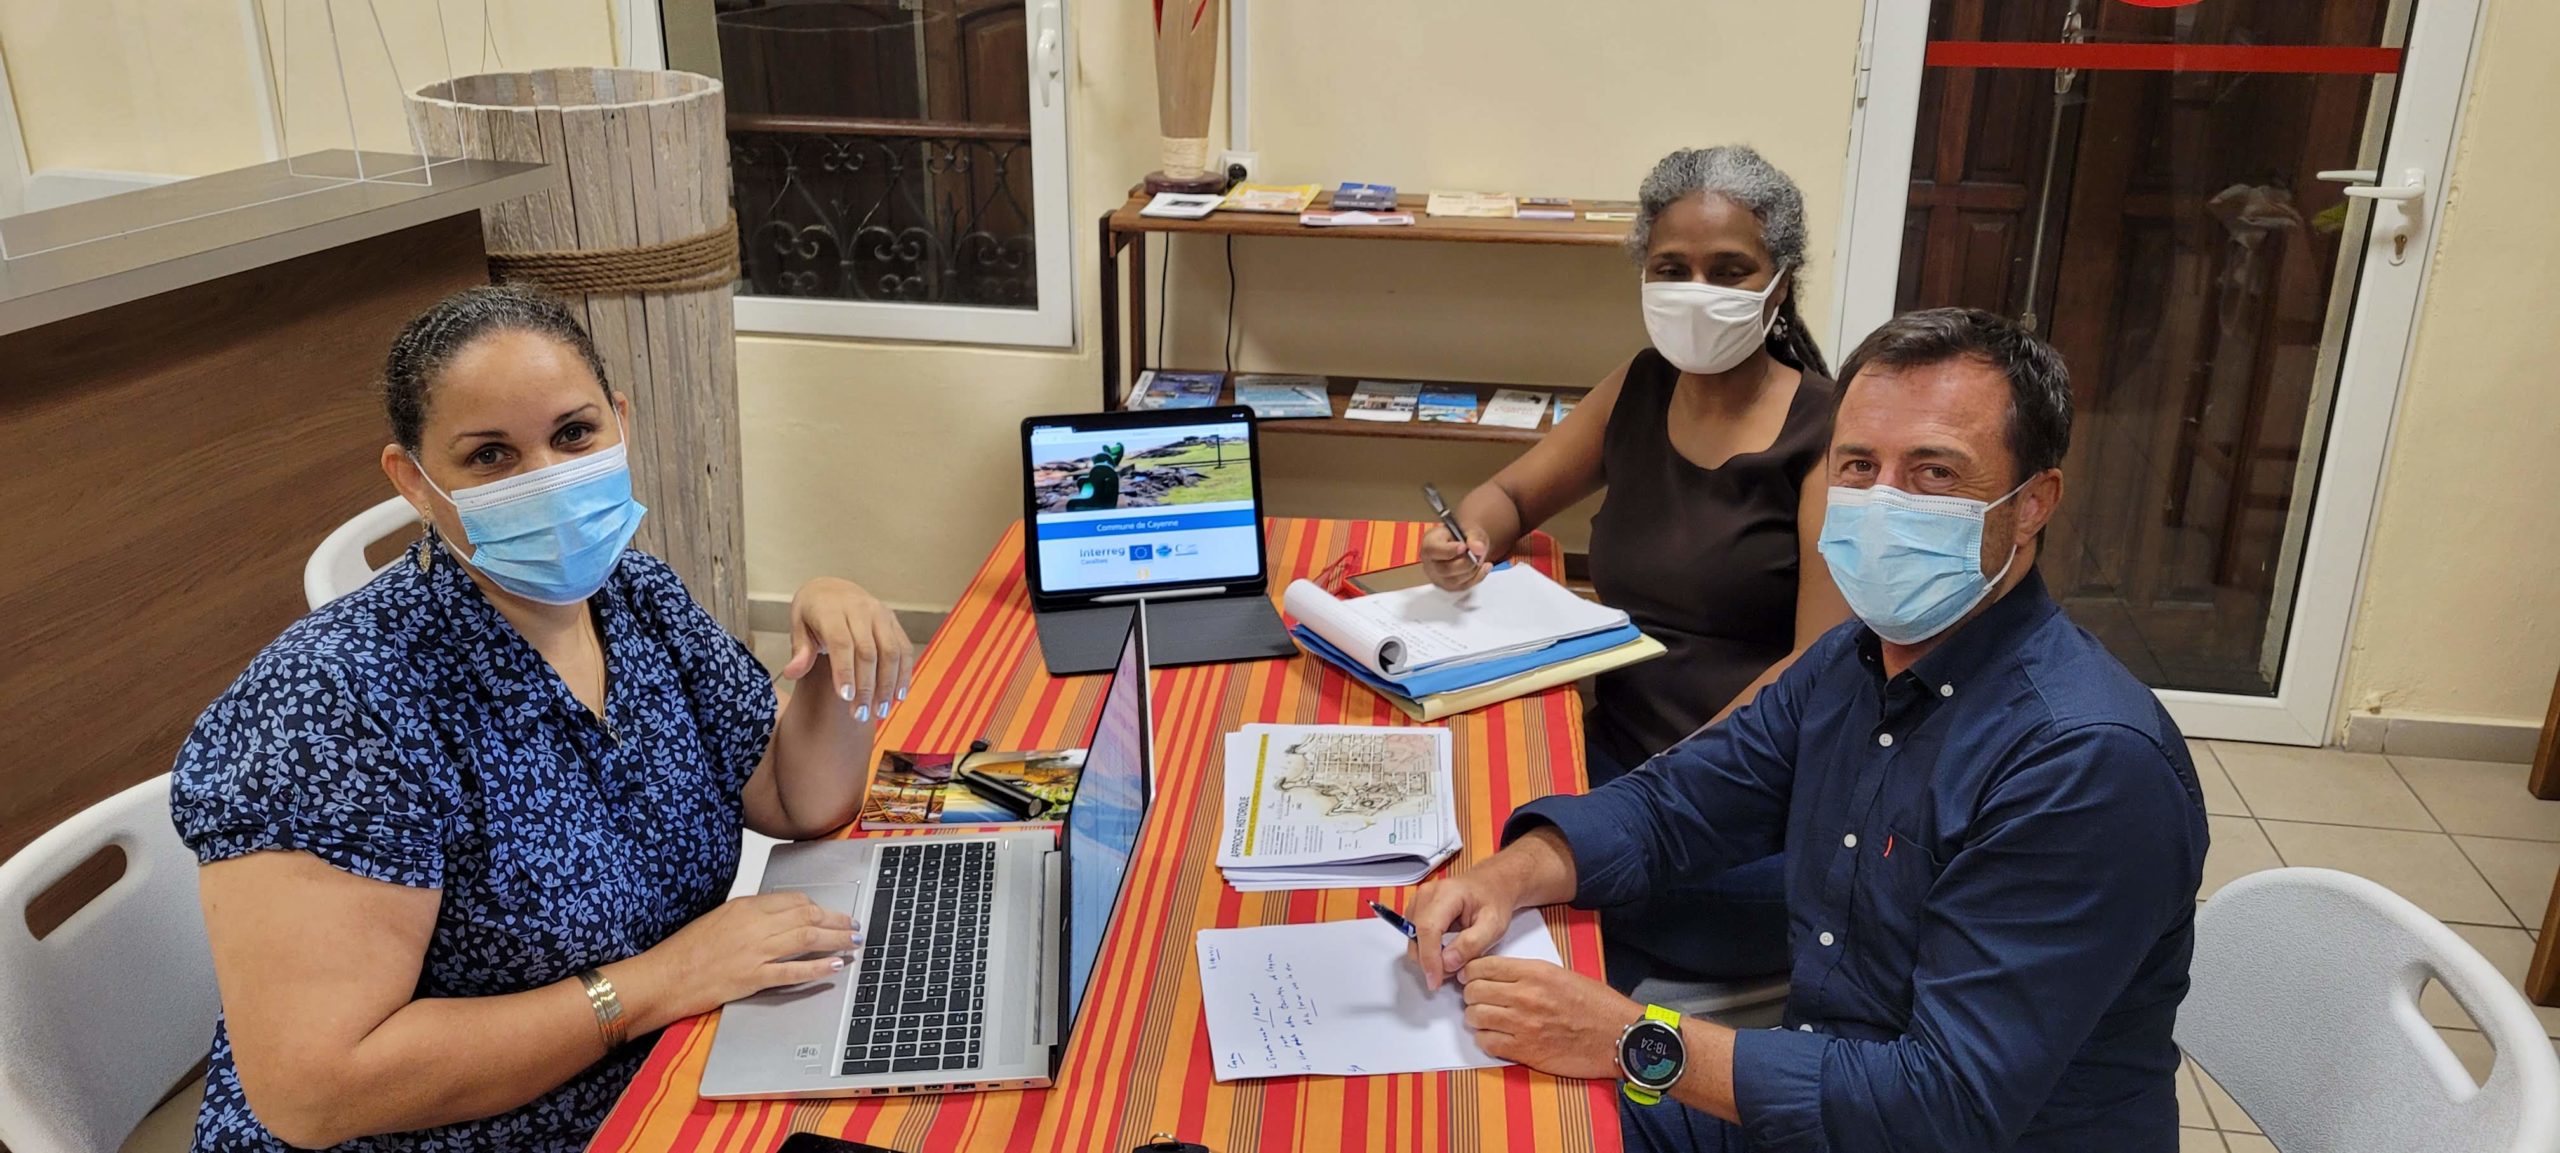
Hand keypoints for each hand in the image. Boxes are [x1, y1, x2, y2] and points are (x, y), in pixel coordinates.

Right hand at [625, 892, 860, 1025]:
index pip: (794, 900)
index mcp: (745, 906)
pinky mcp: (753, 977)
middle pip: (807, 915)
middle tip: (854, 925)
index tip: (831, 913)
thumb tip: (775, 920)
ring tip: (854, 942)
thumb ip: (748, 917)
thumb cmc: (684, 950)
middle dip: (836, 920)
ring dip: (836, 939)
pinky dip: (819, 967)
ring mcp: (755, 951)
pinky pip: (794, 970)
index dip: (819, 906)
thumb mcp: (717, 919)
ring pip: (807, 938)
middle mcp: (754, 924)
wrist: (662, 977)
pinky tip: (835, 965)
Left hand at [781, 577, 912, 721]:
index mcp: (832, 609)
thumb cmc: (813, 613)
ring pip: (890, 652)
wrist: (834, 590)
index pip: (841, 642)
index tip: (846, 698)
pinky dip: (903, 674)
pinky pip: (904, 649)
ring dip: (887, 685)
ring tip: (880, 712)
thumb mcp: (798, 625)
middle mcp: (860, 609)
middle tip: (861, 715)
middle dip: (866, 686)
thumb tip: (792, 673)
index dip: (845, 671)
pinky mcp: (894, 621)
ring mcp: (881, 614)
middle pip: (868, 652)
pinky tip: (897, 697)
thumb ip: (799, 650)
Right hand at [1404, 868, 1520, 992]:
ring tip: (1454, 958)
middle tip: (1455, 969)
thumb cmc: (1494, 902)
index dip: (1429, 958)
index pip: (1428, 929)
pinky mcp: (1416, 910)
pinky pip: (1415, 937)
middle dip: (1431, 961)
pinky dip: (1428, 950)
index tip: (1435, 981)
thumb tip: (1447, 962)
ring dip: (1429, 957)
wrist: (1491, 886)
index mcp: (1446, 893)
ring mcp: (1418, 902)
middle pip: (1417, 936)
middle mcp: (1426, 895)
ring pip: (1413, 940)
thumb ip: (1472, 944)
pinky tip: (1446, 950)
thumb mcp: (1494, 925)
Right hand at [1420, 524, 1489, 591]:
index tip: (1464, 547)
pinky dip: (1477, 578)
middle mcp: (1429, 562)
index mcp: (1429, 543)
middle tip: (1477, 553)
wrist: (1464, 543)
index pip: (1433, 550)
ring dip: (1472, 571)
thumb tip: (1479, 549)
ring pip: (1454, 581)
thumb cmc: (1461, 533)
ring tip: (1479, 558)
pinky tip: (1485, 567)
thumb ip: (1474, 537)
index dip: (1449, 550)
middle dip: (1466, 562)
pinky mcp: (1448, 586)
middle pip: (1444, 569)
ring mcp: (1437, 577)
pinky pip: (1463, 587)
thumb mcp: (1470, 528)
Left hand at [1459, 956, 1641, 1080]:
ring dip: (1477, 1017)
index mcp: (1535, 972)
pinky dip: (1486, 1039)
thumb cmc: (1595, 1005)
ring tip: (1487, 1018)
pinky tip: (1497, 1036)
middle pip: (1473, 991)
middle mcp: (1525, 996)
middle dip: (1471, 994)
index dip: (1471, 971)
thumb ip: (1527, 973)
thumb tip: (1496, 975)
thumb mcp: (1561, 974)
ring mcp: (1523, 1025)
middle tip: (1478, 998)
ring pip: (1475, 1017)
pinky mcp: (1525, 1051)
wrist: (1618, 1036)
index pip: (1482, 966)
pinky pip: (1487, 1043)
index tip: (1470, 976)